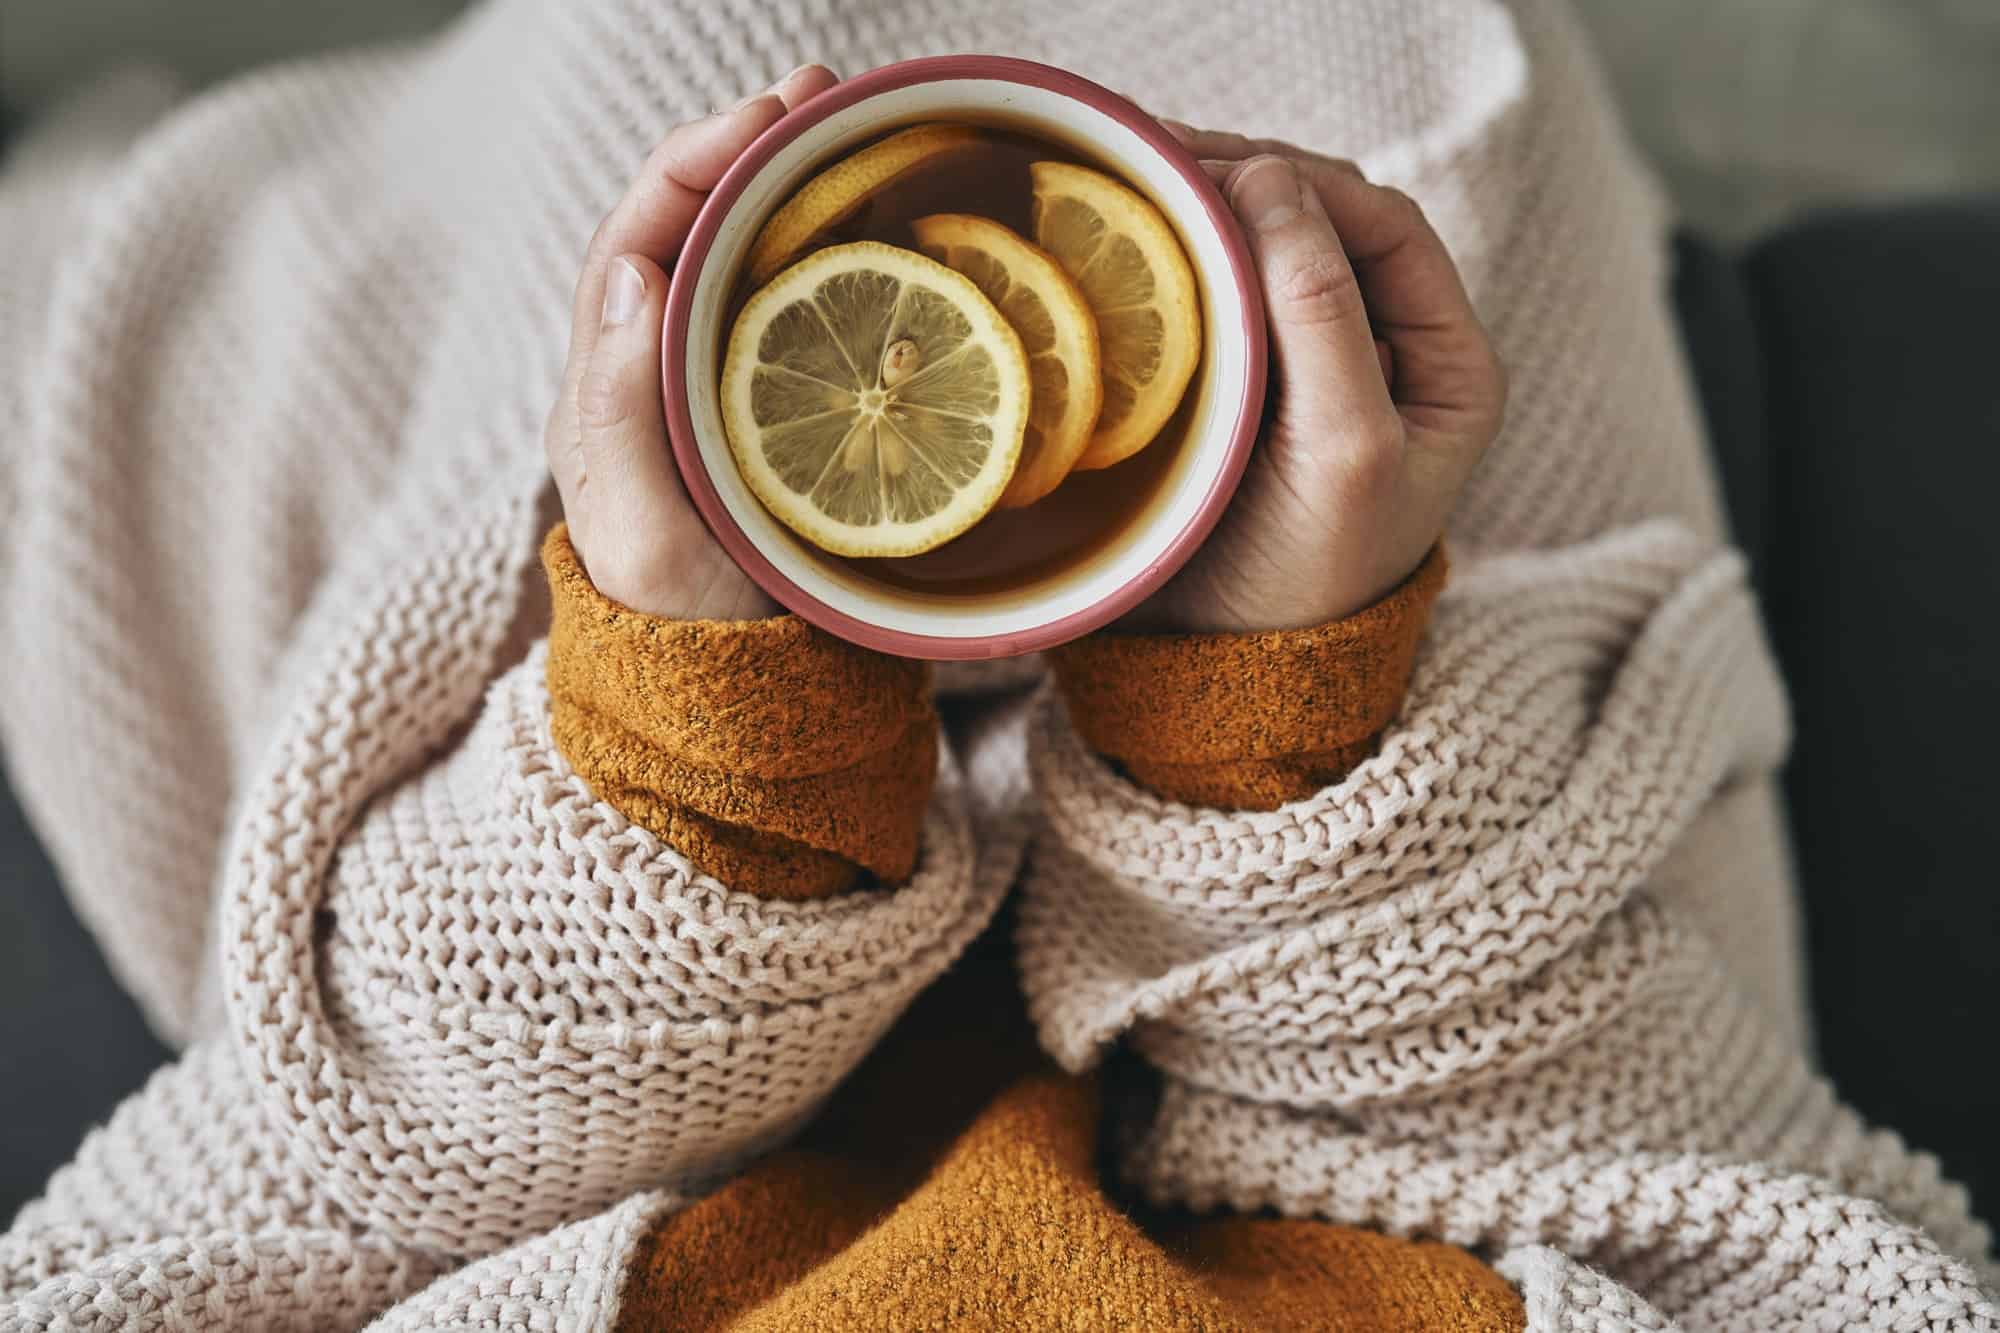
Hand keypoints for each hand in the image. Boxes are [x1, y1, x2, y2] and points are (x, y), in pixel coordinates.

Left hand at [542, 64, 839, 620]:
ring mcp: (717, 388)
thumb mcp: (647, 537)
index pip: (638, 239)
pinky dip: (831, 250)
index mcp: (607, 387)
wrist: (739, 704)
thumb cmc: (686, 632)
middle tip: (824, 94)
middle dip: (750, 148)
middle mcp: (653, 370)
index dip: (695, 164)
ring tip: (853, 127)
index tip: (765, 119)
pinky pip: (793, 309)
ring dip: (792, 185)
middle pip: (690, 227)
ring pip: (742, 260)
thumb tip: (631, 270)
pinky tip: (881, 222)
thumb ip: (622, 414)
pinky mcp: (775, 411)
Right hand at [1133, 126, 1506, 633]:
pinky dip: (1180, 263)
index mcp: (1446, 364)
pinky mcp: (1243, 392)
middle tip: (1158, 158)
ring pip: (1266, 256)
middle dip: (1248, 182)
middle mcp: (1386, 354)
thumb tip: (1273, 183)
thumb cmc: (1307, 582)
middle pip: (1323, 226)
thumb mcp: (1343, 451)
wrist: (1227, 676)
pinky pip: (1217, 301)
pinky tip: (1130, 244)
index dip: (1310, 184)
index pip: (1386, 230)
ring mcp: (1309, 370)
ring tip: (1135, 183)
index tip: (1222, 170)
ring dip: (1207, 213)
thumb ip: (1323, 319)